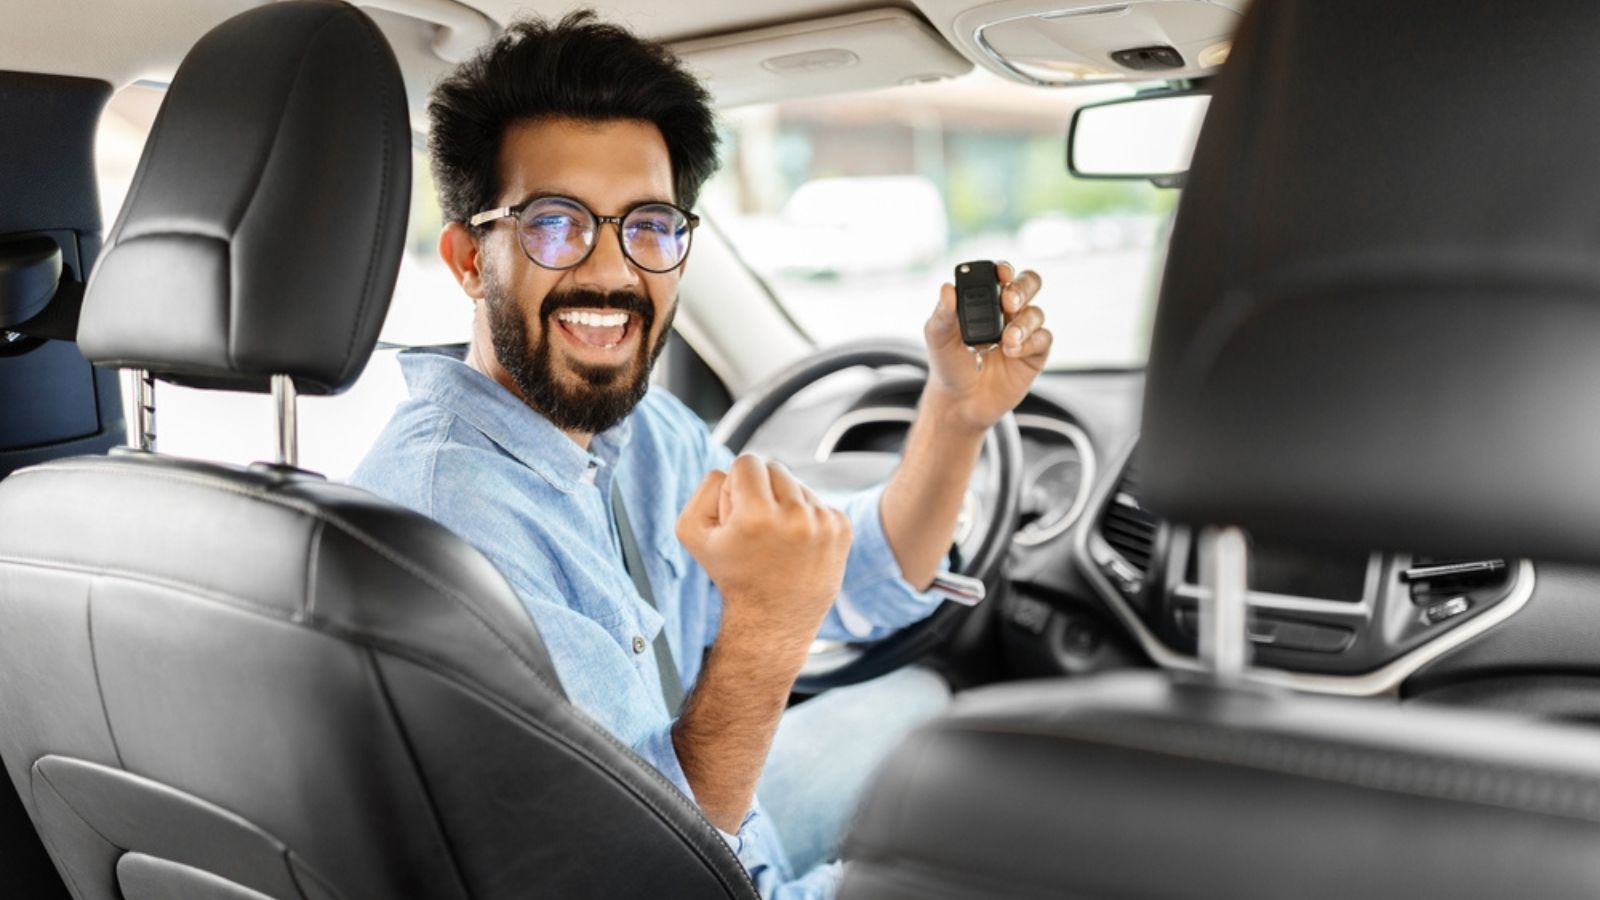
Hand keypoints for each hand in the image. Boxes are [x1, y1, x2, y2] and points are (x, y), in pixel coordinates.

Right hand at [676, 454, 851, 653]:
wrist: (774, 620)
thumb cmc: (731, 574)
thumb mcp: (693, 533)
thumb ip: (705, 488)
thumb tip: (732, 471)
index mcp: (757, 516)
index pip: (747, 462)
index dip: (736, 486)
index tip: (737, 515)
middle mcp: (795, 517)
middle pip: (775, 468)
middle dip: (761, 490)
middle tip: (756, 528)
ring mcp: (823, 523)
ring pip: (797, 484)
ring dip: (784, 503)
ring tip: (777, 541)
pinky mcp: (842, 529)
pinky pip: (817, 501)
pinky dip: (805, 517)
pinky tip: (797, 546)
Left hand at [923, 262, 1049, 432]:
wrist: (960, 402)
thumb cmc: (948, 364)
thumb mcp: (938, 338)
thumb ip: (943, 314)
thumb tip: (947, 288)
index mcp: (986, 300)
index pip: (1001, 275)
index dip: (1004, 269)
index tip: (1000, 273)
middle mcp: (1008, 312)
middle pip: (1029, 284)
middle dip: (1022, 288)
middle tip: (1009, 301)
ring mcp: (1023, 332)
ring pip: (1036, 313)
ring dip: (1023, 323)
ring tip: (1007, 340)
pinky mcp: (1034, 354)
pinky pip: (1043, 339)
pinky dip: (1030, 342)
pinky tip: (1012, 352)